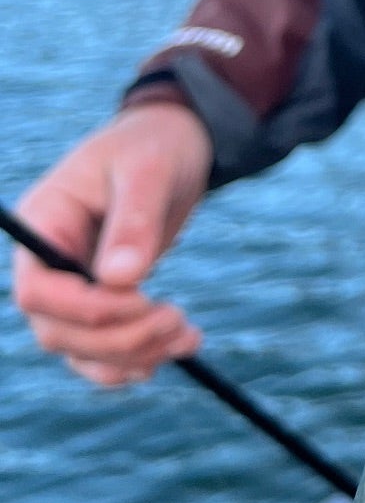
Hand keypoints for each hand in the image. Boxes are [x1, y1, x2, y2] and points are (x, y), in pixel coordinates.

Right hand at [12, 101, 213, 383]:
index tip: (142, 301)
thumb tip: (121, 279)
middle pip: (58, 330)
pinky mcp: (99, 300)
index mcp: (43, 223)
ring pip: (81, 349)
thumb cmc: (154, 144)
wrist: (173, 143)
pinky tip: (175, 351)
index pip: (38, 290)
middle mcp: (47, 261)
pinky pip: (101, 349)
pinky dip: (134, 359)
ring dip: (132, 355)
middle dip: (117, 338)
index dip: (84, 309)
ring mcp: (70, 286)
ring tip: (188, 337)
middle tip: (177, 320)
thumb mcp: (148, 169)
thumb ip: (135, 219)